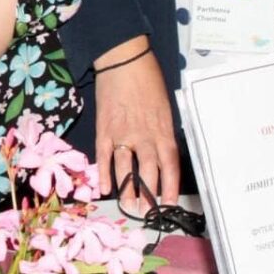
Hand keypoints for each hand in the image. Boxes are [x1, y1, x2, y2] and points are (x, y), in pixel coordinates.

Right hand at [93, 39, 179, 216]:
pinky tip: (104, 187)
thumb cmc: (149, 81)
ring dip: (126, 190)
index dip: (170, 187)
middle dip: (147, 196)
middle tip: (145, 212)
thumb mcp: (166, 107)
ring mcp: (122, 134)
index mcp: (162, 130)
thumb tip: (162, 155)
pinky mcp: (104, 129)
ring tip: (127, 207)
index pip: (169, 165)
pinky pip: (104, 156)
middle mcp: (144, 136)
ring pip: (125, 169)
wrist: (124, 60)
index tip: (169, 204)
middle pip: (147, 173)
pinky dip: (103, 173)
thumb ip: (163, 132)